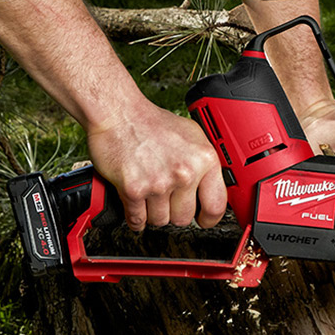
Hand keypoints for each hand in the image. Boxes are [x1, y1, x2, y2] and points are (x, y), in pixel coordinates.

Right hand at [85, 100, 226, 230]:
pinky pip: (137, 219)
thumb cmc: (152, 122)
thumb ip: (204, 164)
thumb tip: (211, 188)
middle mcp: (184, 173)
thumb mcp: (192, 136)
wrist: (119, 114)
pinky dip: (135, 217)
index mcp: (204, 159)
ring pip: (160, 220)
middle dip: (174, 212)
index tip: (203, 220)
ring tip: (150, 194)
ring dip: (153, 213)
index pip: (216, 205)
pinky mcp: (134, 189)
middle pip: (184, 218)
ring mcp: (159, 183)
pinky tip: (136, 205)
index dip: (209, 218)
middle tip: (167, 199)